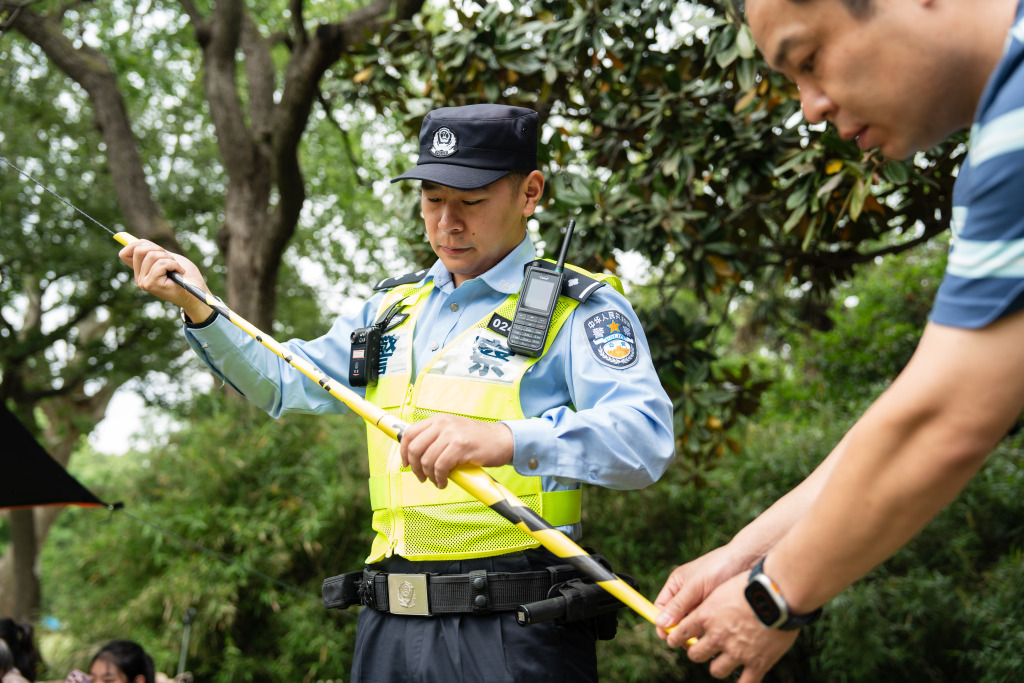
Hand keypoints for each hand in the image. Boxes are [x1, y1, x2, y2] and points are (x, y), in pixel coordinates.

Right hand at [119, 239, 212, 320]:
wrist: (196, 294)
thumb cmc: (185, 275)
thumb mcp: (167, 258)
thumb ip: (153, 251)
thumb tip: (141, 241)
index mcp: (140, 271)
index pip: (124, 253)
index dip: (137, 244)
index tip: (155, 248)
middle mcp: (139, 277)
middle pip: (139, 249)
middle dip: (159, 249)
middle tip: (171, 260)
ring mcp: (143, 282)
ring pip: (151, 255)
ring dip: (169, 258)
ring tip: (176, 268)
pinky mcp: (151, 285)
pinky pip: (161, 264)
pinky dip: (174, 264)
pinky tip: (180, 272)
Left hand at [400, 415, 513, 488]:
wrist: (503, 440)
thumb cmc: (478, 441)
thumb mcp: (454, 432)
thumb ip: (436, 439)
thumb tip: (414, 456)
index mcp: (439, 419)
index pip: (409, 433)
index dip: (403, 451)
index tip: (406, 464)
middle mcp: (443, 423)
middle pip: (414, 448)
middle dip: (414, 467)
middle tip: (422, 477)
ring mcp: (452, 434)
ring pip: (426, 459)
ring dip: (428, 475)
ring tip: (437, 481)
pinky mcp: (461, 446)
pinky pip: (440, 466)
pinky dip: (439, 478)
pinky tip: (444, 482)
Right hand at [654, 543, 752, 641]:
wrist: (747, 560)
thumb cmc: (718, 567)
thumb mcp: (695, 586)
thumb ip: (678, 605)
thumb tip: (660, 623)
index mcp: (676, 586)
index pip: (661, 608)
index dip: (663, 623)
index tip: (669, 636)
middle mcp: (686, 596)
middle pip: (675, 620)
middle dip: (680, 632)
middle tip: (689, 642)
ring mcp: (701, 604)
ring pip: (691, 625)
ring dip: (694, 634)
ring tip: (703, 640)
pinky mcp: (715, 611)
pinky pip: (706, 626)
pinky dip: (707, 632)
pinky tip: (714, 635)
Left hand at [668, 572, 799, 681]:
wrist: (780, 593)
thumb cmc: (752, 583)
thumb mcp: (722, 589)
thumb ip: (708, 605)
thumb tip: (695, 615)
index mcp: (706, 616)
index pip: (680, 632)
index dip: (675, 638)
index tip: (673, 640)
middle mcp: (717, 636)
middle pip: (695, 654)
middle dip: (697, 652)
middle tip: (701, 649)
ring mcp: (737, 652)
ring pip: (716, 670)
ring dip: (718, 665)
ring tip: (724, 661)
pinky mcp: (757, 663)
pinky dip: (743, 682)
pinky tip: (744, 678)